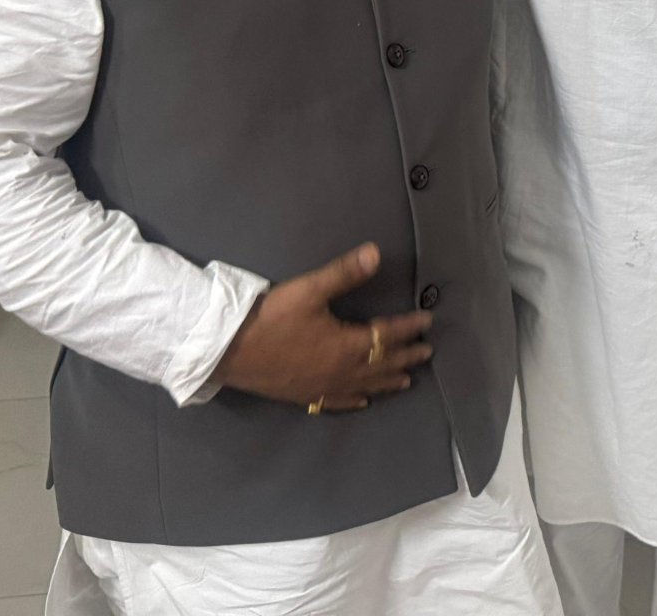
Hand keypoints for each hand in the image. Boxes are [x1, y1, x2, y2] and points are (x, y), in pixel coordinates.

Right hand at [211, 244, 435, 412]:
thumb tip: (377, 253)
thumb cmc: (271, 318)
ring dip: (388, 381)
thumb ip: (344, 273)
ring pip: (365, 386)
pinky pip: (337, 402)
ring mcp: (322, 387)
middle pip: (382, 364)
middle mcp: (341, 371)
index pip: (387, 335)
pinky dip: (355, 400)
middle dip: (406, 356)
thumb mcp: (309, 290)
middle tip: (427, 352)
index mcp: (346, 345)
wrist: (229, 351)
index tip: (427, 321)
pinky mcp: (304, 397)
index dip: (409, 327)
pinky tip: (361, 402)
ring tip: (407, 381)